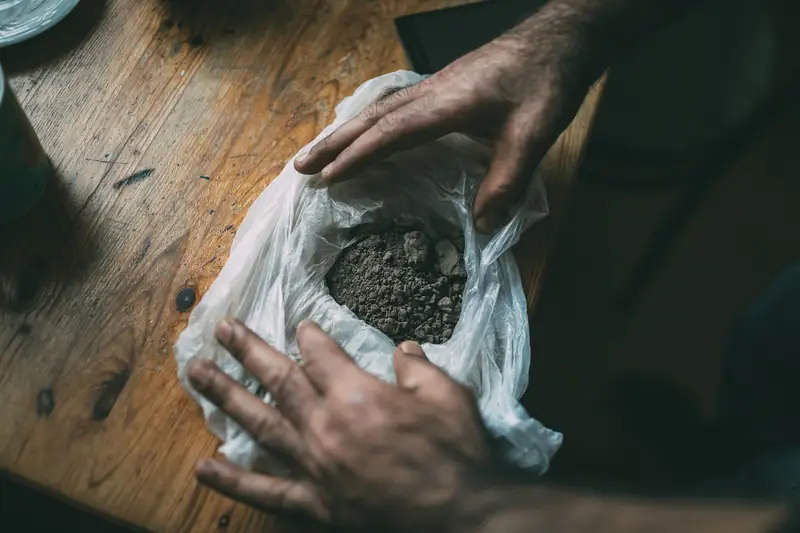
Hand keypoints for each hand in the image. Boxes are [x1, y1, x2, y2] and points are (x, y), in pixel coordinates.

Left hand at [188, 318, 509, 530]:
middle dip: (248, 351)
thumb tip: (403, 349)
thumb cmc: (457, 454)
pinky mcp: (315, 503)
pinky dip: (233, 480)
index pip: (321, 356)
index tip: (300, 326)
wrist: (462, 516)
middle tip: (221, 329)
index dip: (309, 337)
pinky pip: (266, 491)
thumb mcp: (448, 396)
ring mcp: (315, 466)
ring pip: (261, 424)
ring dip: (227, 396)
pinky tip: (204, 466)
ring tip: (197, 373)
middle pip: (279, 380)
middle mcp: (326, 426)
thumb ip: (418, 368)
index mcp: (357, 396)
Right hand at [293, 18, 591, 232]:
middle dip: (333, 144)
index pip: (392, 132)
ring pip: (378, 110)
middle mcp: (431, 92)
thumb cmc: (547, 82)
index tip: (329, 179)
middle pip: (372, 118)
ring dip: (346, 132)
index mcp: (447, 104)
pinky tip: (366, 134)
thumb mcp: (534, 134)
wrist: (560, 39)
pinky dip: (369, 124)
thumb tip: (482, 227)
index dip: (359, 156)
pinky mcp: (443, 87)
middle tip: (299, 167)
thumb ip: (508, 180)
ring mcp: (434, 87)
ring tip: (318, 154)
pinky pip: (392, 107)